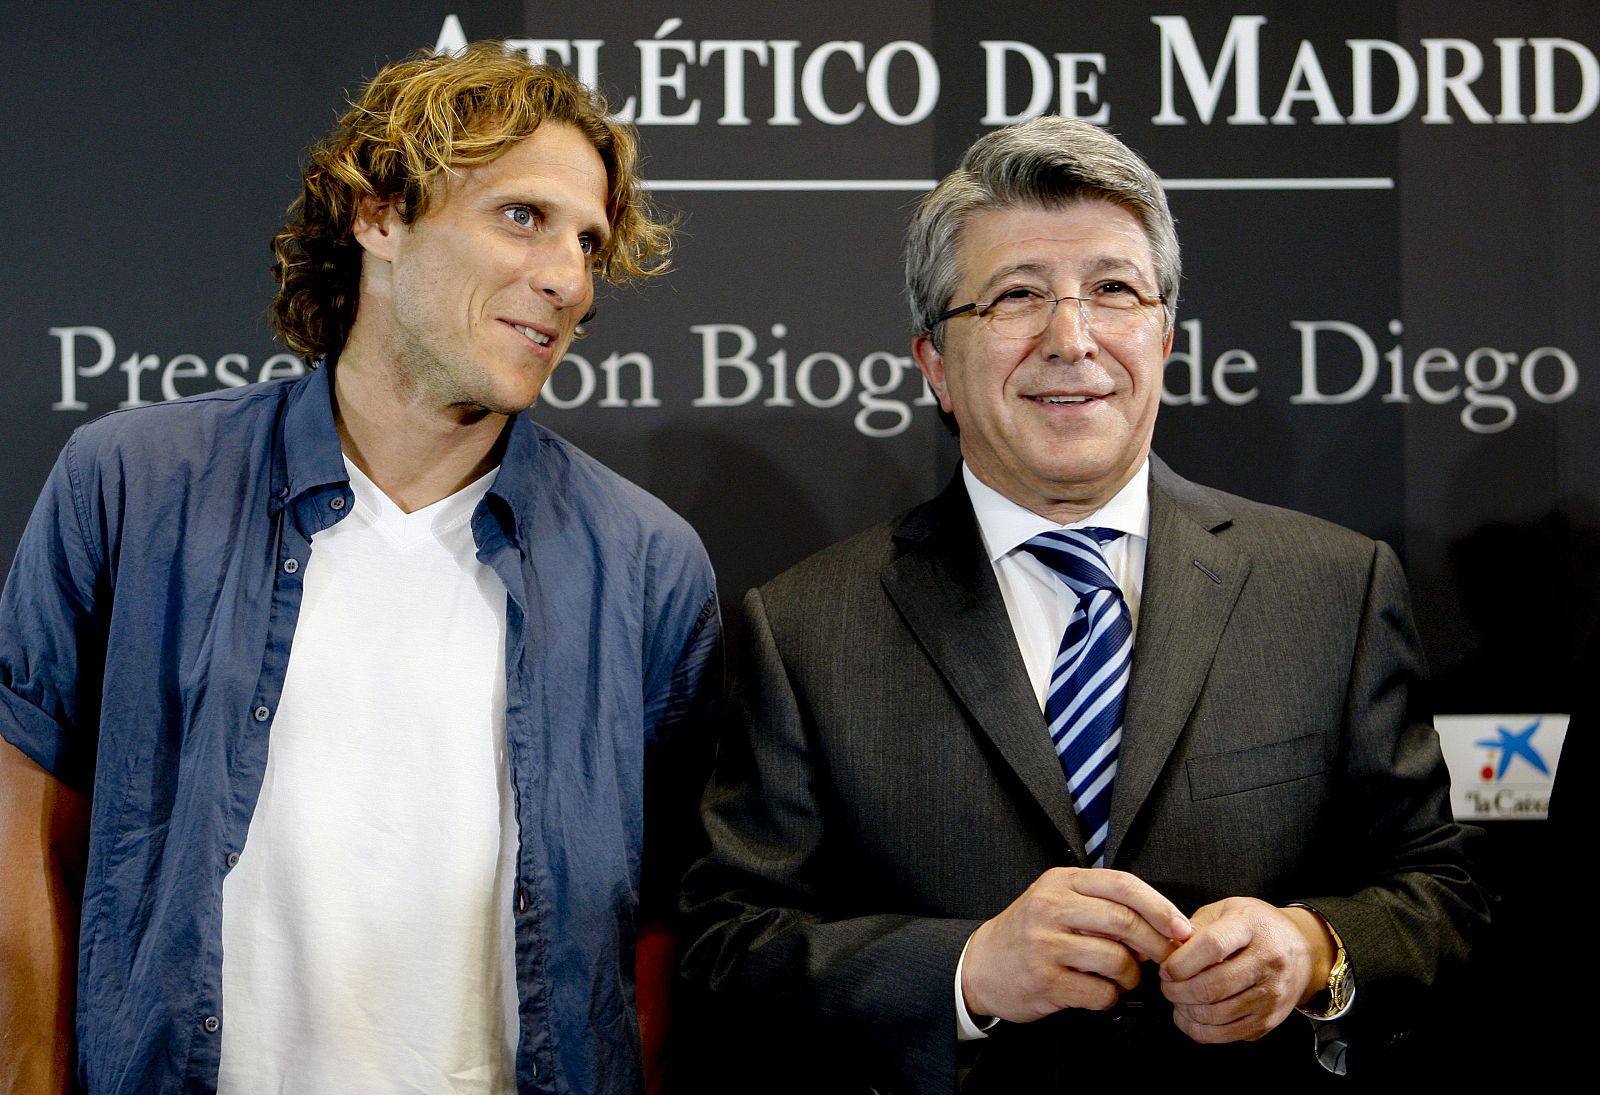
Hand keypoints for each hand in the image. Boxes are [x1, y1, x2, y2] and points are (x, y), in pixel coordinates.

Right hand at [961, 867, 1191, 1022]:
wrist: (980, 966)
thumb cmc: (1028, 935)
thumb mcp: (1055, 902)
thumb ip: (1099, 905)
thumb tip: (1159, 925)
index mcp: (1061, 882)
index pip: (1123, 885)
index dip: (1160, 906)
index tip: (1182, 928)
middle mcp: (1051, 907)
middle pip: (1125, 921)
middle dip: (1157, 945)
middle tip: (1166, 960)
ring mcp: (1046, 944)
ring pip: (1117, 959)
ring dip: (1132, 976)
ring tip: (1123, 979)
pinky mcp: (1045, 980)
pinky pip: (1100, 992)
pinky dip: (1111, 998)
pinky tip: (1100, 994)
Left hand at [1158, 898, 1333, 1042]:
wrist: (1303, 951)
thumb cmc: (1257, 927)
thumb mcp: (1227, 910)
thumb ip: (1196, 928)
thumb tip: (1168, 953)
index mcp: (1252, 928)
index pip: (1213, 946)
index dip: (1182, 961)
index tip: (1166, 967)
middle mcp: (1267, 962)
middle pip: (1212, 986)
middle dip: (1177, 990)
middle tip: (1166, 985)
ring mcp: (1270, 995)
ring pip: (1216, 1015)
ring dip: (1185, 1011)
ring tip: (1177, 999)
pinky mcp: (1268, 1021)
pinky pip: (1225, 1034)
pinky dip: (1198, 1030)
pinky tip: (1189, 1016)